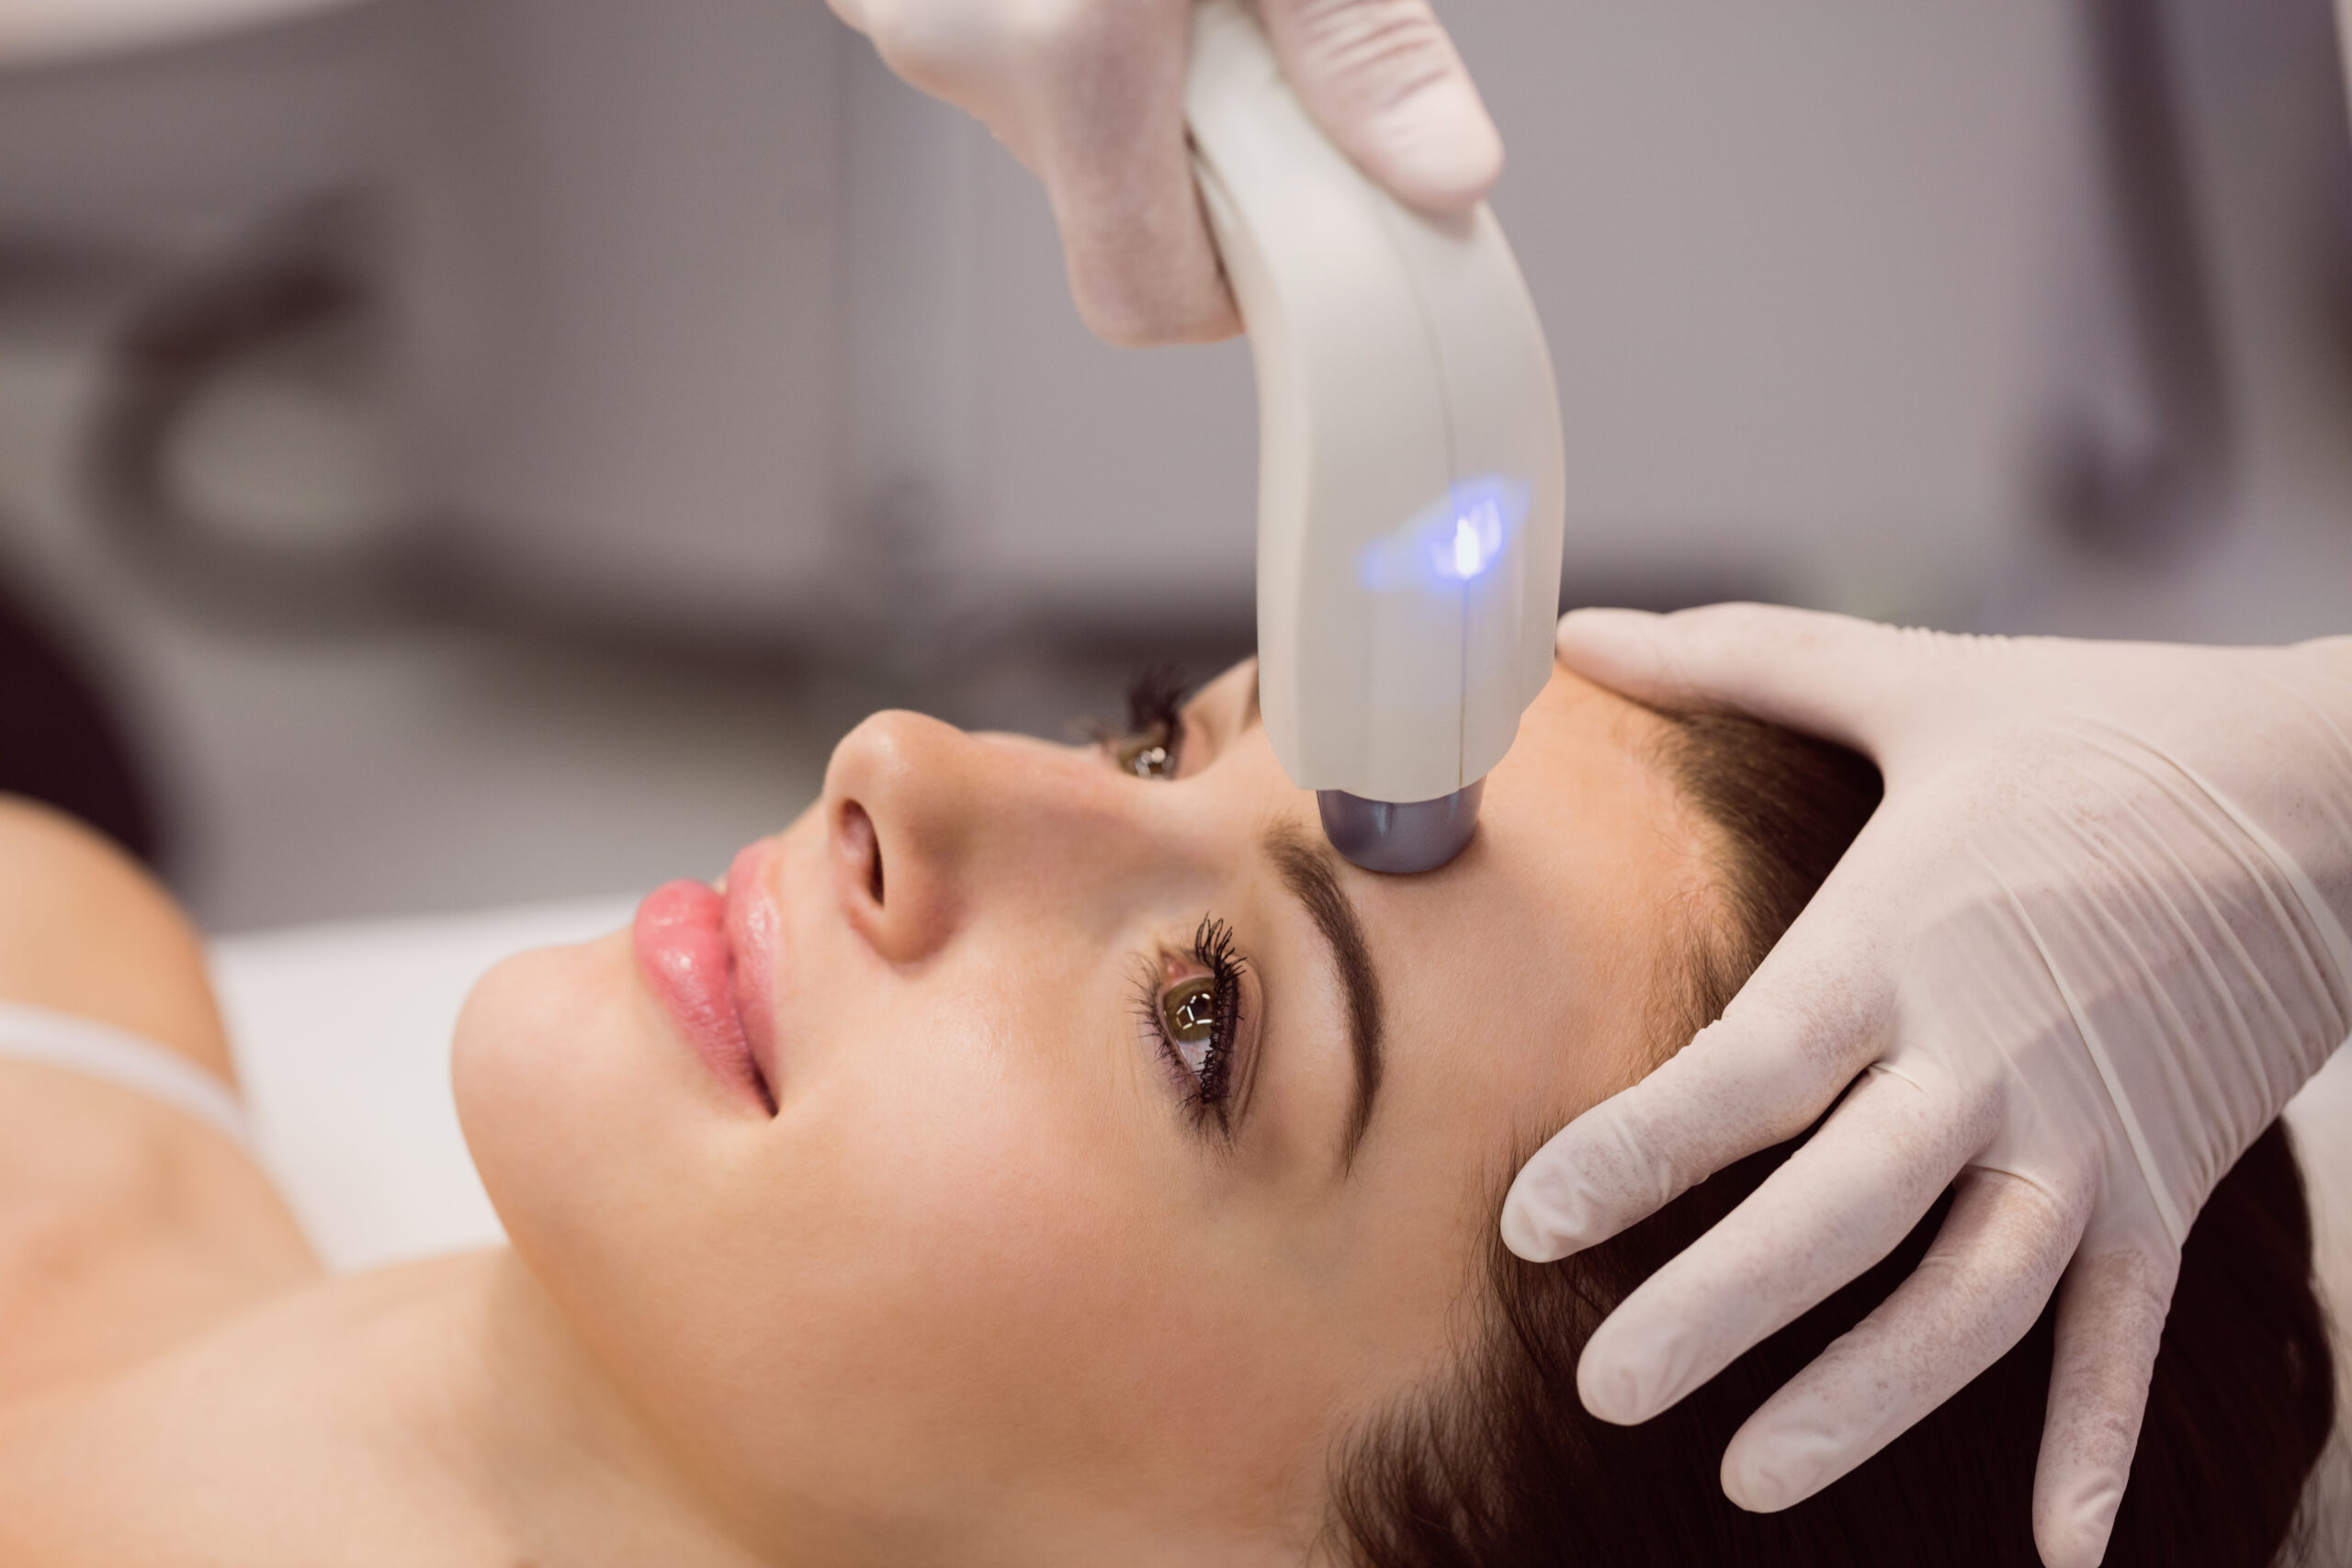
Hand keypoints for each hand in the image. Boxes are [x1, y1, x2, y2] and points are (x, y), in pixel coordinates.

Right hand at [824, 0, 1501, 344]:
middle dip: (1194, 141)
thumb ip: (1363, 45)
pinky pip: (996, 44)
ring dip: (1130, 71)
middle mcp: (957, 49)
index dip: (1229, 292)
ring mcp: (898, 7)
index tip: (1289, 224)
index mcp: (1065, 54)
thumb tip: (1441, 175)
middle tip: (1239, 24)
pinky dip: (1062, 16)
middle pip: (1107, 196)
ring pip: (1052, 116)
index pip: (1142, 296)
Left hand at [1501, 604, 2351, 1567]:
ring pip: (1968, 1304)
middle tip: (1610, 1389)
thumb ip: (1737, 659)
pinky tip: (2051, 1549)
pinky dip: (2091, 1442)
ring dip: (1868, 1399)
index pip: (1742, 1072)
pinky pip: (2124, 1334)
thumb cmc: (2101, 727)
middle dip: (1721, 1312)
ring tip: (1753, 1476)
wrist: (2329, 780)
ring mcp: (2088, 1138)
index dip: (1633, 1155)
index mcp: (1900, 943)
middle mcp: (1986, 1060)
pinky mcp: (2169, 1183)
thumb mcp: (1916, 680)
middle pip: (1839, 1215)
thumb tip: (1573, 621)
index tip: (1527, 1225)